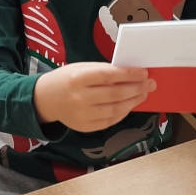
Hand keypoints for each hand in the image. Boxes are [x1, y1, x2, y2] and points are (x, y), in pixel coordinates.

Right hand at [33, 62, 155, 132]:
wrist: (45, 99)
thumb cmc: (66, 79)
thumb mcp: (80, 68)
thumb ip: (103, 71)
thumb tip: (130, 74)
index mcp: (77, 78)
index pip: (109, 76)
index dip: (129, 74)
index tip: (144, 72)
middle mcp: (79, 98)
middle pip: (115, 94)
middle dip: (136, 88)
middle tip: (150, 84)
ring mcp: (82, 115)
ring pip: (115, 109)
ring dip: (133, 101)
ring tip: (143, 94)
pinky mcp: (85, 127)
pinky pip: (109, 121)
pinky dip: (122, 113)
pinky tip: (130, 105)